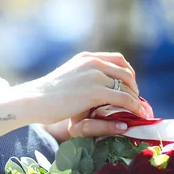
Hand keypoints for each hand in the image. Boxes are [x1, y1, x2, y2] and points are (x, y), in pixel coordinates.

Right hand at [21, 52, 146, 137]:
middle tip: (137, 101)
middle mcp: (92, 62)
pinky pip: (124, 98)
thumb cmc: (44, 96)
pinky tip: (138, 115)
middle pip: (125, 71)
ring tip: (141, 111)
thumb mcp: (65, 79)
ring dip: (136, 99)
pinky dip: (134, 107)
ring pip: (127, 85)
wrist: (33, 100)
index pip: (117, 60)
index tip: (130, 87)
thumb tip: (86, 88)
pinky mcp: (96, 91)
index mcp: (85, 58)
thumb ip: (79, 78)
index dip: (127, 74)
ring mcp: (95, 75)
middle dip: (134, 87)